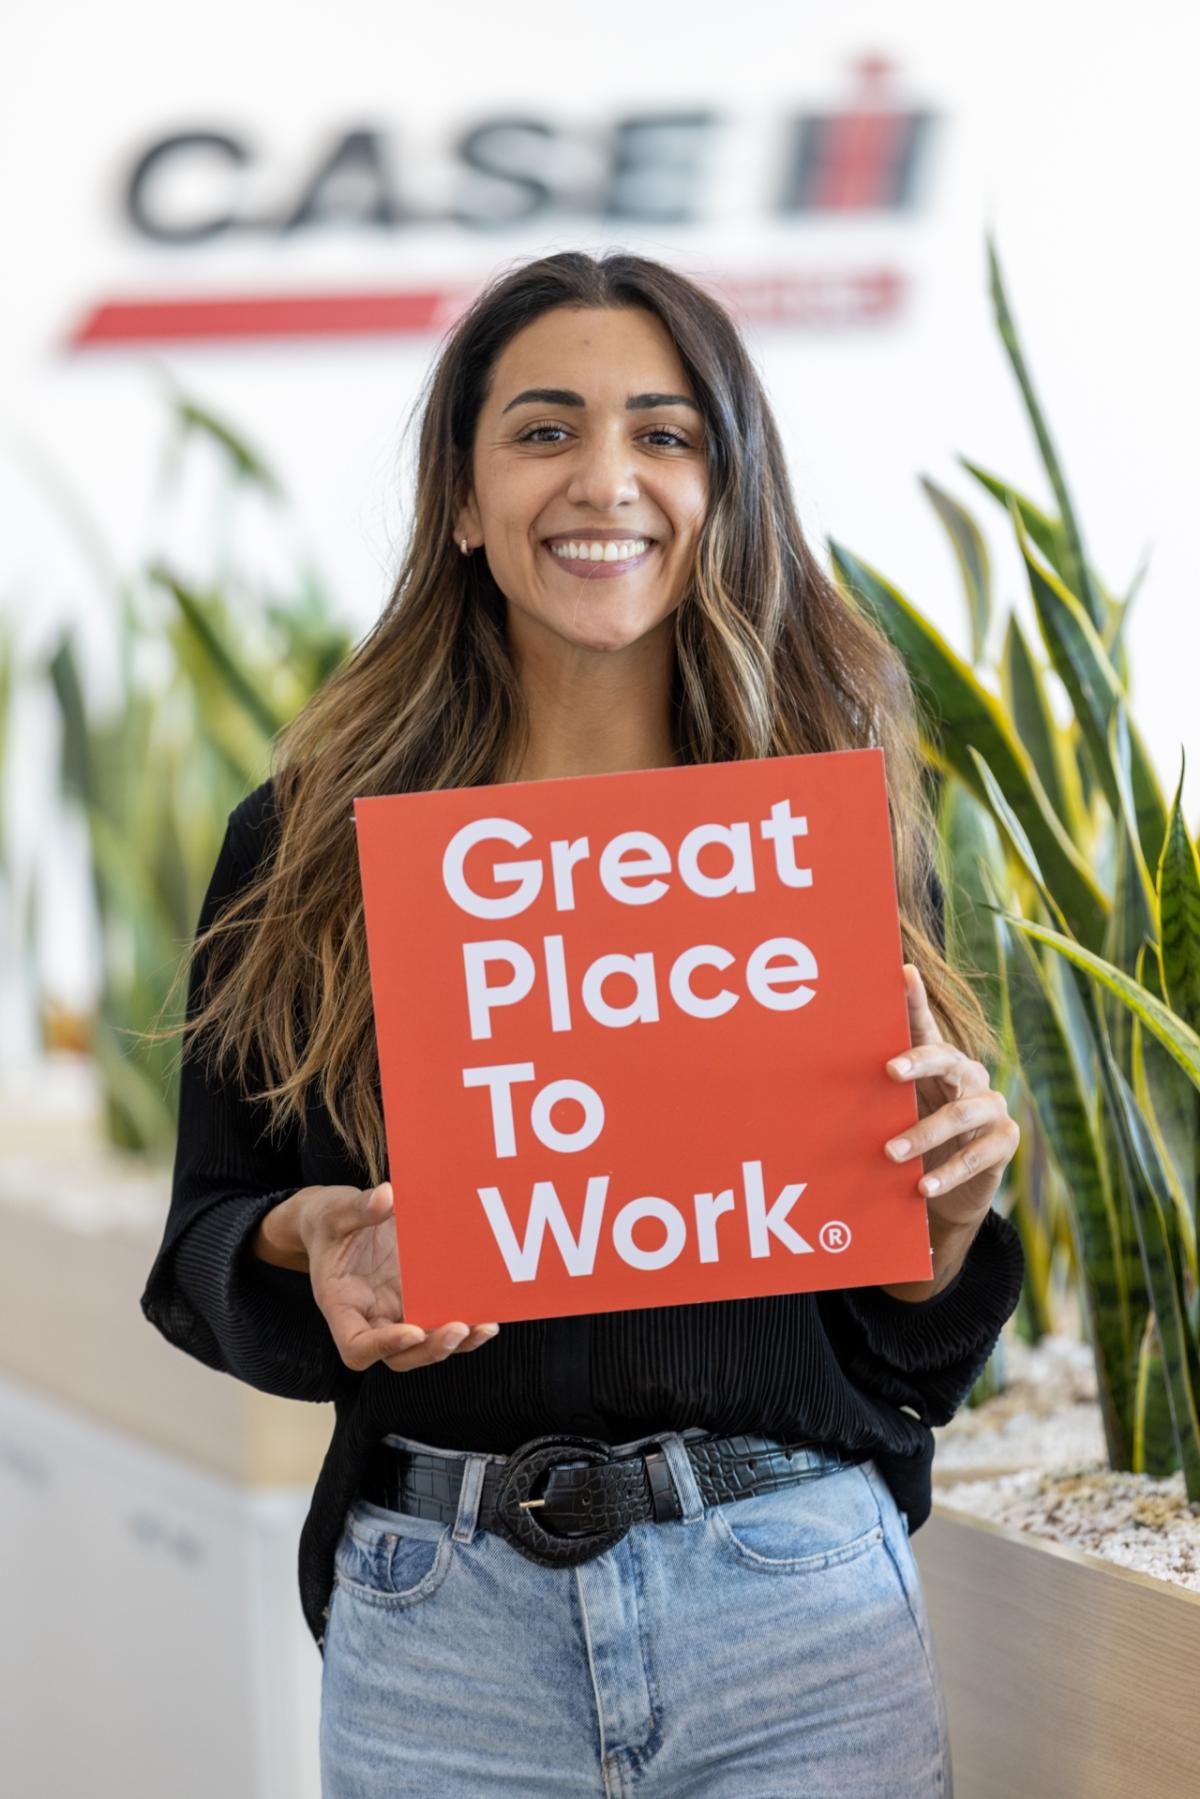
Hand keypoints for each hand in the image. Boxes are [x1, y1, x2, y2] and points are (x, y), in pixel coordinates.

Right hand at [262, 1182, 500, 1373]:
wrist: (339, 1220)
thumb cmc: (329, 1221)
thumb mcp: (336, 1212)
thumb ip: (359, 1208)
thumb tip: (387, 1196)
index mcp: (341, 1306)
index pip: (356, 1347)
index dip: (384, 1347)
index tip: (414, 1330)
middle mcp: (370, 1319)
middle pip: (400, 1357)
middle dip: (431, 1349)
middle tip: (460, 1328)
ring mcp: (395, 1314)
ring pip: (426, 1345)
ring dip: (457, 1343)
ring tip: (486, 1326)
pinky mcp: (417, 1301)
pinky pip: (439, 1322)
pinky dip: (465, 1325)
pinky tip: (489, 1313)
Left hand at [883, 963, 1019, 1229]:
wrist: (949, 1192)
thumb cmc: (914, 1139)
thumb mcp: (892, 1114)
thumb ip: (874, 1093)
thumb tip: (815, 1073)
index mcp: (940, 1062)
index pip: (925, 1026)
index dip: (916, 1000)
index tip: (903, 974)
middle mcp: (970, 1076)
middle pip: (947, 1059)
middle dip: (919, 1062)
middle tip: (888, 1071)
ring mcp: (991, 1107)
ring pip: (959, 1115)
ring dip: (923, 1134)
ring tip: (890, 1153)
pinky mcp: (1004, 1141)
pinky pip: (978, 1156)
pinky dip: (948, 1173)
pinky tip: (923, 1187)